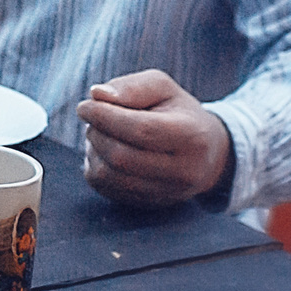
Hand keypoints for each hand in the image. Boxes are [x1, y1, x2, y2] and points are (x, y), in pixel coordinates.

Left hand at [78, 69, 232, 206]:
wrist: (205, 154)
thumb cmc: (178, 113)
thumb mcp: (163, 88)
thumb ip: (132, 87)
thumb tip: (97, 95)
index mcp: (192, 136)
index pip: (141, 130)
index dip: (105, 117)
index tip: (85, 106)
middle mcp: (182, 171)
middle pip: (121, 156)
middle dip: (97, 132)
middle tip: (95, 118)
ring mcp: (165, 193)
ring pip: (108, 175)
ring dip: (93, 149)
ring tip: (102, 133)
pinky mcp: (146, 204)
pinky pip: (104, 186)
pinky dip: (95, 165)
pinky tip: (106, 152)